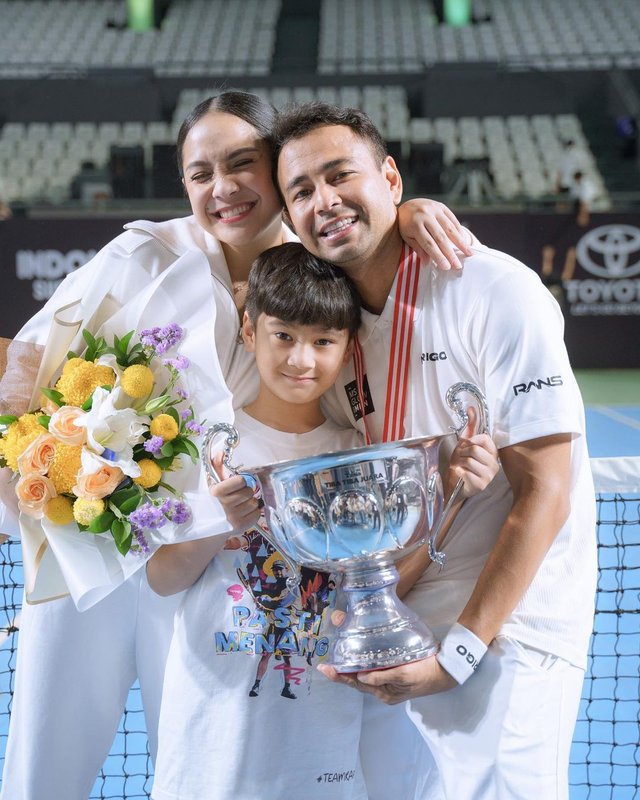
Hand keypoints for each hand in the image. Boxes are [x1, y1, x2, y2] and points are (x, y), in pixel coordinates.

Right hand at [208, 451, 259, 529]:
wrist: (206, 527)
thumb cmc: (212, 503)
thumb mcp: (214, 485)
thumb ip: (217, 467)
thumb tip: (220, 453)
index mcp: (217, 492)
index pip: (241, 481)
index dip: (240, 483)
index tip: (235, 486)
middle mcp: (225, 505)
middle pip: (249, 492)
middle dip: (245, 493)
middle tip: (237, 497)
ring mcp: (233, 518)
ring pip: (254, 503)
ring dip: (249, 503)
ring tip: (240, 506)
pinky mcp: (241, 527)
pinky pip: (257, 514)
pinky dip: (253, 513)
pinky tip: (243, 514)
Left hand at [318, 654, 456, 703]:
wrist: (446, 672)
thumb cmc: (426, 671)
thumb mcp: (404, 673)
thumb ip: (382, 675)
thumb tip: (361, 676)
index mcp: (385, 693)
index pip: (356, 683)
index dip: (339, 676)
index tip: (324, 669)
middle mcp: (384, 691)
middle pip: (357, 681)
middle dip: (341, 672)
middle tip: (324, 664)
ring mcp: (389, 686)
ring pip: (364, 677)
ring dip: (351, 668)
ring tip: (337, 660)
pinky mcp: (394, 677)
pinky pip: (374, 673)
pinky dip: (363, 666)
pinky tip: (358, 659)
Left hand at [397, 199, 472, 270]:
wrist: (407, 205)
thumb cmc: (406, 225)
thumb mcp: (407, 237)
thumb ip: (418, 249)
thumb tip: (426, 264)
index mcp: (414, 225)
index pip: (429, 244)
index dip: (438, 256)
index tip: (446, 267)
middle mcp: (425, 215)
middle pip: (441, 237)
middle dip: (450, 253)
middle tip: (458, 265)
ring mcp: (434, 209)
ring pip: (450, 228)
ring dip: (460, 242)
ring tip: (468, 253)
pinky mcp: (441, 206)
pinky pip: (453, 219)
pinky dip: (459, 231)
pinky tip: (464, 241)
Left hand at [445, 406, 498, 500]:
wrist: (454, 481)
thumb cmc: (462, 462)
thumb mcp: (465, 442)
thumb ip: (470, 425)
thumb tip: (471, 408)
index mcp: (493, 452)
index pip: (485, 439)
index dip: (472, 440)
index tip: (467, 445)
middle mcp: (494, 464)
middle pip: (475, 450)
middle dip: (463, 452)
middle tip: (462, 457)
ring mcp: (489, 475)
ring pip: (470, 461)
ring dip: (460, 462)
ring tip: (461, 465)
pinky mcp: (481, 485)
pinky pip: (467, 473)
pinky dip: (459, 471)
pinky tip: (460, 473)